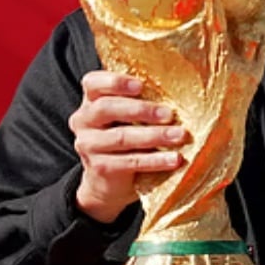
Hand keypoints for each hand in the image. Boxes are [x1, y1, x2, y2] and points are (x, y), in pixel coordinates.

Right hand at [69, 71, 187, 223]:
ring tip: (179, 135)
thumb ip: (141, 100)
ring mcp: (89, 145)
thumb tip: (180, 86)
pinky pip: (130, 161)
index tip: (141, 85)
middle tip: (169, 114)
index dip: (115, 81)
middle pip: (106, 108)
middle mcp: (84, 121)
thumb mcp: (127, 116)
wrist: (108, 182)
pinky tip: (174, 158)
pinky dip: (155, 160)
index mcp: (91, 101)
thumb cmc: (125, 137)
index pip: (93, 83)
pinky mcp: (100, 168)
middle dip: (141, 109)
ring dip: (154, 136)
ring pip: (122, 137)